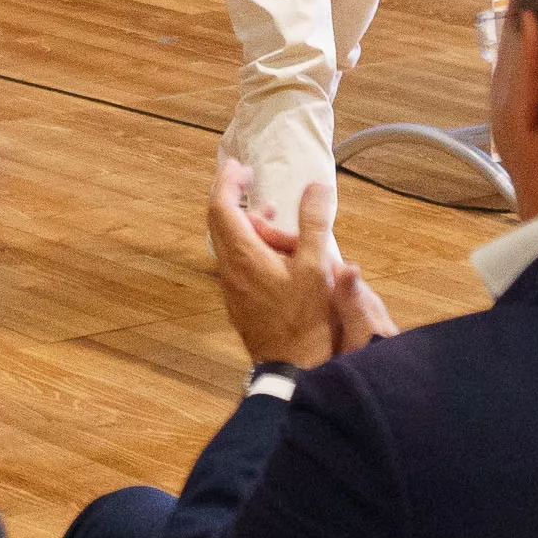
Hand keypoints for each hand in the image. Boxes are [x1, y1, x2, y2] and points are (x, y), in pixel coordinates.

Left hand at [209, 159, 395, 369]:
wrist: (291, 370)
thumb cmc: (304, 321)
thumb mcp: (316, 268)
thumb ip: (314, 224)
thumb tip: (316, 186)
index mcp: (243, 256)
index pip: (221, 207)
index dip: (227, 181)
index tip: (241, 167)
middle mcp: (231, 270)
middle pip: (223, 224)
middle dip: (240, 201)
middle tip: (262, 191)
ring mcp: (233, 288)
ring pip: (234, 246)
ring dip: (254, 229)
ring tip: (281, 225)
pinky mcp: (241, 302)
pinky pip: (241, 264)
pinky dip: (256, 249)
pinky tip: (282, 257)